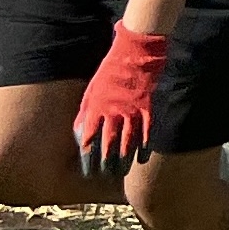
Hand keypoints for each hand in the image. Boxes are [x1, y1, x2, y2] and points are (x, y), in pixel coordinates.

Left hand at [76, 24, 166, 172]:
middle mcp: (113, 113)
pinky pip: (147, 134)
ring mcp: (133, 112)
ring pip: (127, 143)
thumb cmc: (111, 70)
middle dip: (105, 164)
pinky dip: (144, 148)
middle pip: (108, 146)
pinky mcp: (149, 109)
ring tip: (121, 172)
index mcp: (96, 108)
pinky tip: (142, 159)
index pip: (89, 140)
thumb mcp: (92, 89)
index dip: (88, 158)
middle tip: (104, 176)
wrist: (136, 53)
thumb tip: (80, 130)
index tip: (87, 170)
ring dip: (124, 160)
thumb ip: (86, 111)